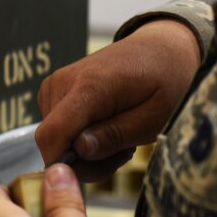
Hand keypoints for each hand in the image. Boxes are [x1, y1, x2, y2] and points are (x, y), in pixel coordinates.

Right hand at [36, 18, 200, 181]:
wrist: (162, 48)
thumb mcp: (153, 118)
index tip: (100, 168)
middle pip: (52, 143)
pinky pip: (58, 128)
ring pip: (54, 139)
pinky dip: (81, 137)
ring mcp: (55, 84)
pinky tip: (108, 126)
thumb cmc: (165, 81)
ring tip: (121, 135)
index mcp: (88, 87)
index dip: (65, 164)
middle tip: (124, 151)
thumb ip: (115, 136)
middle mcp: (63, 82)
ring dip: (86, 150)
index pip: (51, 135)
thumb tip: (79, 150)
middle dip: (85, 160)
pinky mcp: (55, 89)